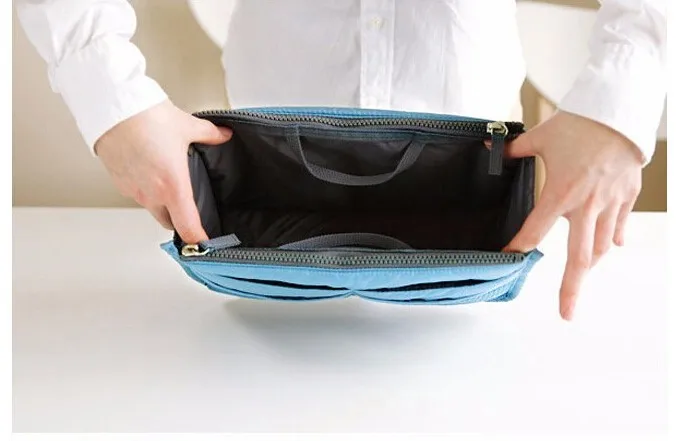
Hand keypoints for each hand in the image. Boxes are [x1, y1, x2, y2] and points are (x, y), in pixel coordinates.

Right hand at [94, 100, 231, 242]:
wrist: (113, 106)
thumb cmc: (146, 117)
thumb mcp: (188, 126)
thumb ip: (210, 135)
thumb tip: (224, 135)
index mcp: (173, 187)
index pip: (187, 228)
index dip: (198, 239)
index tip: (206, 241)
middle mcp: (151, 194)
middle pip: (169, 222)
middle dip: (180, 220)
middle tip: (191, 209)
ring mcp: (133, 189)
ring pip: (152, 208)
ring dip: (162, 204)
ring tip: (170, 183)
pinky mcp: (119, 181)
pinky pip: (136, 194)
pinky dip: (146, 189)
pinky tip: (151, 171)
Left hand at [504, 111, 642, 319]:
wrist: (618, 112)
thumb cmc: (579, 124)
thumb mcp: (540, 137)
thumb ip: (514, 150)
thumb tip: (493, 151)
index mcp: (560, 194)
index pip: (534, 231)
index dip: (518, 248)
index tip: (507, 259)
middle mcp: (586, 206)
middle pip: (579, 258)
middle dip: (571, 289)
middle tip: (566, 313)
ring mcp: (610, 204)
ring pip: (601, 246)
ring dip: (590, 263)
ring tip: (581, 277)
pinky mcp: (627, 196)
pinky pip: (620, 226)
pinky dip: (612, 238)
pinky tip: (608, 246)